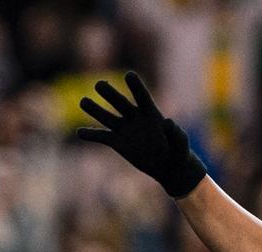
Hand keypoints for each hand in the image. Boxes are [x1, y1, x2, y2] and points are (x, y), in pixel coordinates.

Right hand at [76, 71, 206, 197]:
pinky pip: (102, 137)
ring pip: (107, 117)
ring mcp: (125, 129)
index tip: (129, 75)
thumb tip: (168, 122)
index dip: (136, 87)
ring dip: (95, 110)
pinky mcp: (118, 142)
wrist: (169, 166)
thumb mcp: (181, 145)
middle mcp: (135, 118)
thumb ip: (176, 133)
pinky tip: (80, 133)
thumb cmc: (179, 152)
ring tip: (83, 102)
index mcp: (152, 114)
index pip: (142, 97)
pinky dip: (91, 135)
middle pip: (121, 103)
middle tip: (100, 84)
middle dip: (111, 94)